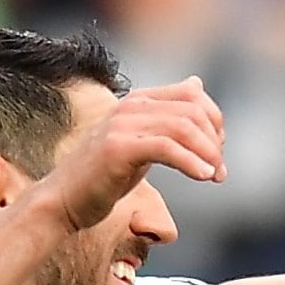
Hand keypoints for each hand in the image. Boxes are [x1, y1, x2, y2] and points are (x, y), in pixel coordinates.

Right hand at [42, 78, 228, 223]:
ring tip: (215, 176)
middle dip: (214, 142)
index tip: (218, 150)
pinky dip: (192, 163)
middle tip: (220, 171)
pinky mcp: (118, 148)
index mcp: (137, 101)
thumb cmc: (103, 175)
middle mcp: (130, 106)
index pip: (191, 94)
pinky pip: (167, 148)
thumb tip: (197, 84)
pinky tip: (203, 177)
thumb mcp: (140, 140)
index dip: (214, 120)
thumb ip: (167, 117)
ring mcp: (121, 125)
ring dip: (207, 154)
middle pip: (192, 111)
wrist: (64, 200)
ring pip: (183, 128)